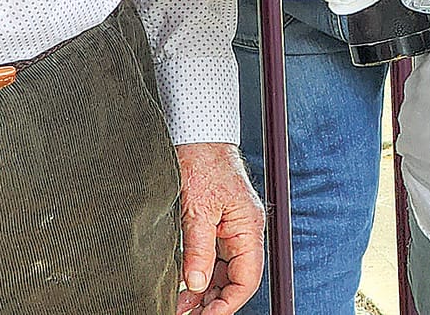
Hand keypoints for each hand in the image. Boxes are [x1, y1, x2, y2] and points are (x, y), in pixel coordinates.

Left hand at [173, 142, 263, 314]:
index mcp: (248, 227)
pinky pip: (214, 257)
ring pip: (224, 271)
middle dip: (214, 302)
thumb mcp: (197, 209)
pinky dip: (200, 274)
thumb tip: (197, 284)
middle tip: (186, 314)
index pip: (247, 279)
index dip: (228, 304)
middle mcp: (244, 230)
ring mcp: (231, 227)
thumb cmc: (202, 161)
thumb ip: (199, 249)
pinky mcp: (216, 222)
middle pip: (236, 279)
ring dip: (205, 291)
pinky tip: (184, 285)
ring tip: (180, 305)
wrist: (195, 133)